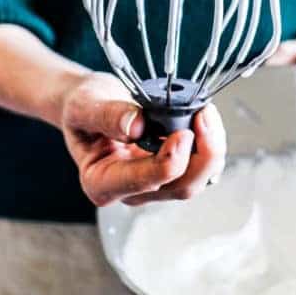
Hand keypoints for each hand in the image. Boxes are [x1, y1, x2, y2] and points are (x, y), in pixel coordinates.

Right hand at [59, 72, 225, 207]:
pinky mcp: (173, 170)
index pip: (143, 183)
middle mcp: (131, 190)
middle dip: (202, 154)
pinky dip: (210, 144)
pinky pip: (202, 165)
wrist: (93, 104)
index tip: (182, 134)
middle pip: (180, 186)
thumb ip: (106, 116)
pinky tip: (205, 119)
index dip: (169, 162)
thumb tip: (137, 126)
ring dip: (211, 147)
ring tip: (206, 111)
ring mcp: (155, 182)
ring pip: (197, 178)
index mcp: (101, 182)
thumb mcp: (84, 105)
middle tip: (204, 114)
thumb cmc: (84, 107)